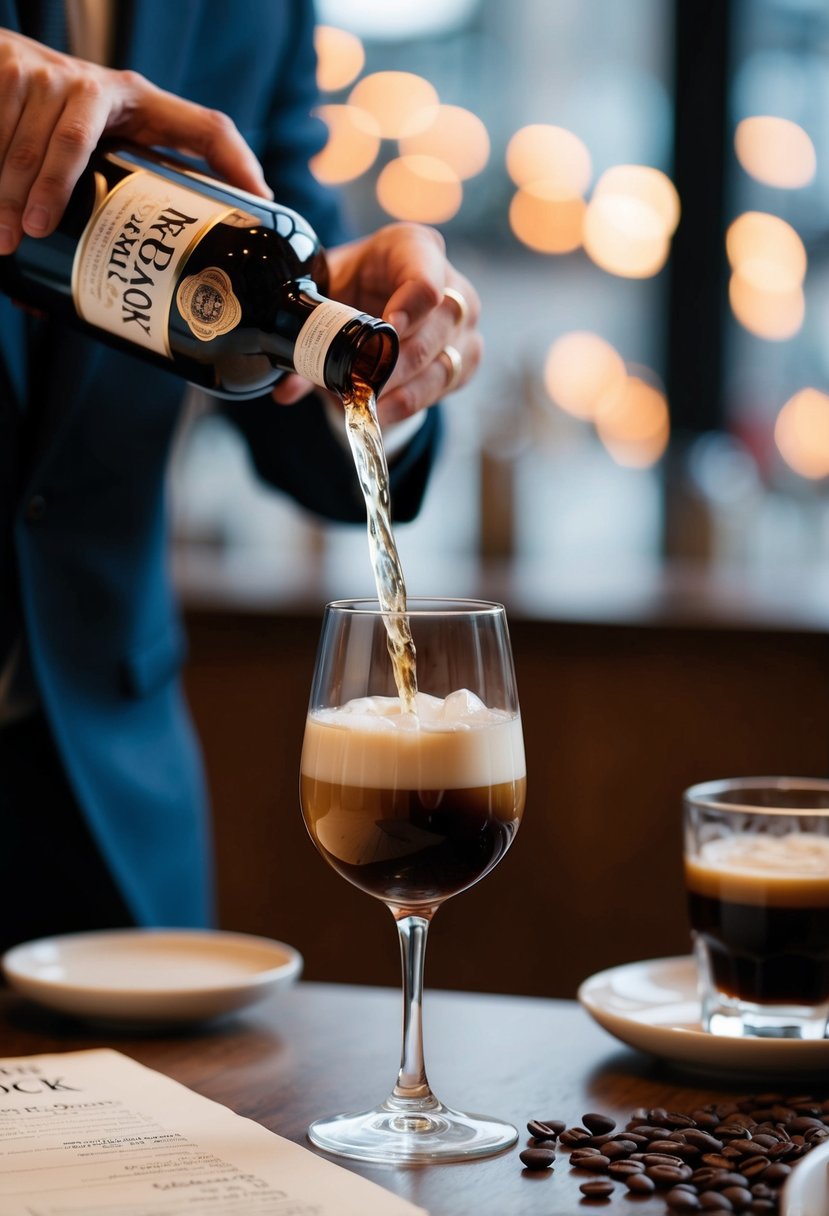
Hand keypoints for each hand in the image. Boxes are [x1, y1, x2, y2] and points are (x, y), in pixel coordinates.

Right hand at [0, 29, 270, 252]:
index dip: (236, 160)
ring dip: (8, 190)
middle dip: (50, 191)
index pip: (206, 127)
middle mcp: (96, 85)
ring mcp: (48, 75)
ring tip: (4, 238)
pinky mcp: (7, 68)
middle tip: (33, 235)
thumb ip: (156, 169)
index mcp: (141, 103)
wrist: (5, 61)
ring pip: (25, 141)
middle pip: (72, 145)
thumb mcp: (118, 135)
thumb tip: (227, 222)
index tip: (258, 199)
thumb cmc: (72, 117)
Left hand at [273, 223, 482, 424]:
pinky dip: (415, 401)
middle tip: (366, 382)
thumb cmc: (351, 288)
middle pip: (438, 325)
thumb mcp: (327, 295)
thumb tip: (287, 390)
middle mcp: (451, 282)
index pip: (426, 277)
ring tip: (371, 403)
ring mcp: (463, 321)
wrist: (371, 298)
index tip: (388, 329)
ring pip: (446, 360)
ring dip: (406, 388)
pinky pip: (448, 383)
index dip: (410, 306)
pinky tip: (386, 410)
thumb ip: (306, 337)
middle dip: (399, 361)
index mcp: (413, 248)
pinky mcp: (466, 355)